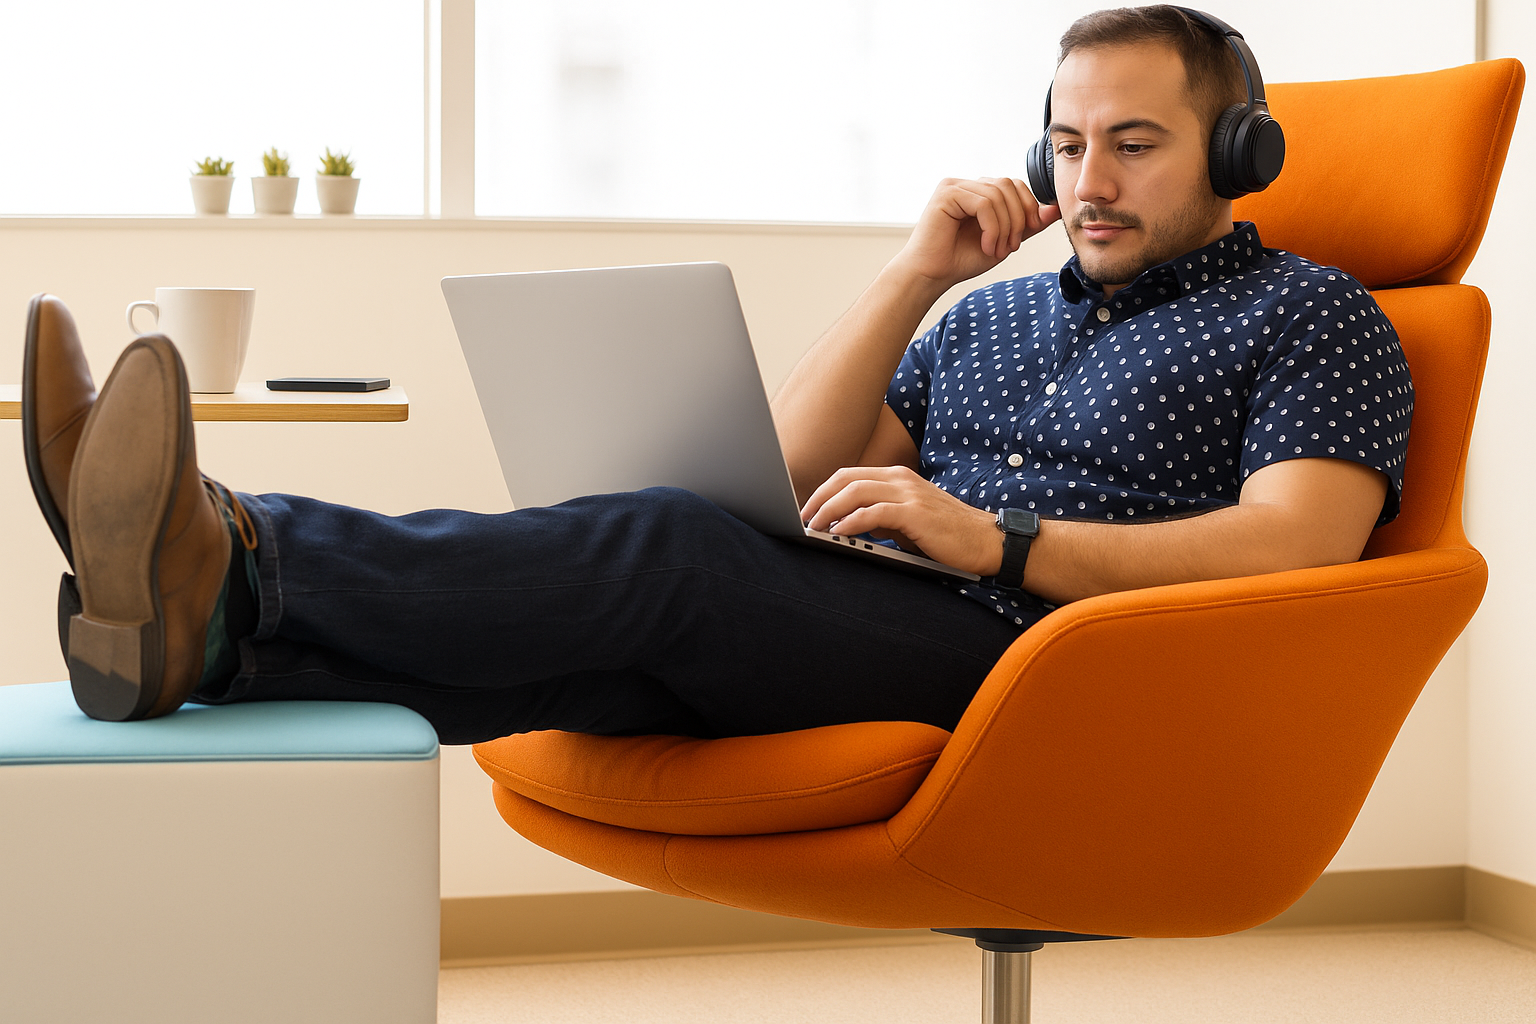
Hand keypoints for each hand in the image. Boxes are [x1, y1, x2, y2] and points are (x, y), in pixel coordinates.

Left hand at [801, 466, 1003, 575]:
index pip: (850, 475)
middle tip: (802, 517)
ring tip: (814, 526)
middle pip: (846, 478)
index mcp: (897, 477)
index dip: (824, 490)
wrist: (987, 541)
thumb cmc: (947, 535)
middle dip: (818, 497)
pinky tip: (839, 531)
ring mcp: (908, 493)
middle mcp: (900, 479)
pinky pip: (874, 512)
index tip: (807, 508)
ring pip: (855, 491)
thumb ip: (880, 517)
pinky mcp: (915, 513)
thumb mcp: (907, 521)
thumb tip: (845, 524)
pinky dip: (851, 521)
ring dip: (829, 508)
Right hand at [893, 177, 1060, 289]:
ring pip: (998, 195)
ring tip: (997, 250)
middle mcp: (966, 184)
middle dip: (1018, 217)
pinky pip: (983, 204)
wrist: (931, 275)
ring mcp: (954, 186)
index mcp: (978, 192)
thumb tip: (1054, 209)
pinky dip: (991, 227)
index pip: (1014, 184)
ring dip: (1005, 227)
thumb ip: (1026, 225)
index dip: (1027, 206)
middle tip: (1011, 247)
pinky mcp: (946, 193)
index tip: (1024, 235)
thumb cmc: (960, 260)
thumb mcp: (1003, 240)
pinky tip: (985, 246)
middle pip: (1009, 185)